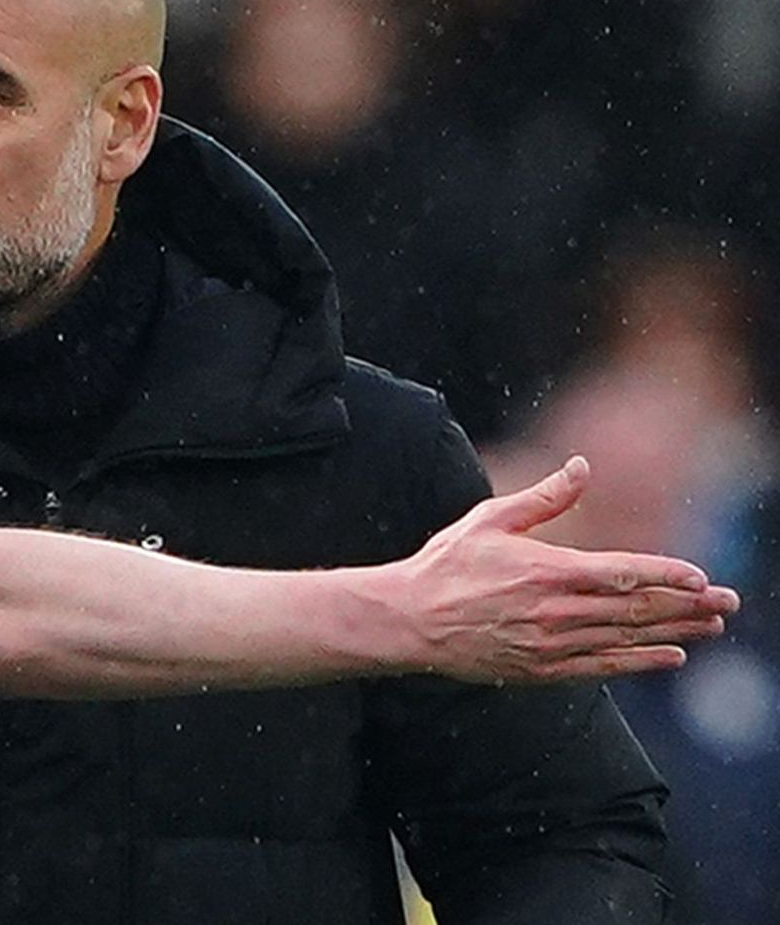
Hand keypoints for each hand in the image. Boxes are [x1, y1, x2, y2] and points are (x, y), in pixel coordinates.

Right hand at [380, 456, 739, 682]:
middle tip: (729, 603)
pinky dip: (640, 663)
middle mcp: (557, 610)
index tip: (703, 576)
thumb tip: (582, 467)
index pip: (624, 572)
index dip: (667, 574)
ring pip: (627, 639)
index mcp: (548, 569)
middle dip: (688, 605)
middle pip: (637, 609)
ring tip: (711, 627)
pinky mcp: (541, 669)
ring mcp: (551, 643)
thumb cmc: (445, 565)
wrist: (407, 620)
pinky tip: (670, 657)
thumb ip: (543, 498)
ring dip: (675, 632)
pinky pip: (602, 667)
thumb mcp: (489, 520)